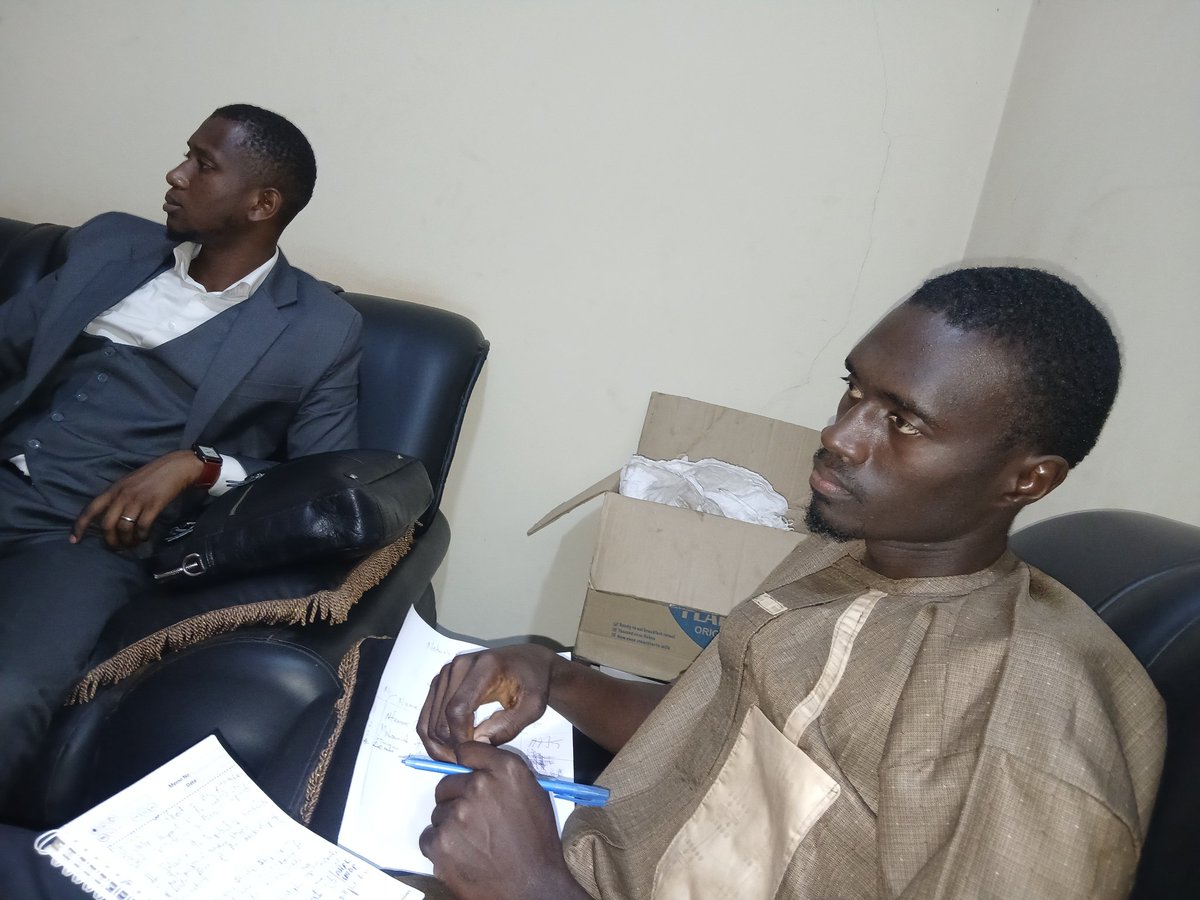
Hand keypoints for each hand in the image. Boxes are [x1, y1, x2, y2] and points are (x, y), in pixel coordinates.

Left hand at [70, 450, 203, 549]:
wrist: (176, 467)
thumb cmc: (153, 475)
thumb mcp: (129, 483)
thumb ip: (119, 497)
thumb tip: (112, 517)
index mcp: (114, 489)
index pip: (91, 509)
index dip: (80, 526)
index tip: (73, 540)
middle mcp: (122, 495)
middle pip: (107, 524)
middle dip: (109, 541)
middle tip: (116, 548)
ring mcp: (138, 500)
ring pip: (124, 528)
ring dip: (127, 541)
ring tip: (132, 544)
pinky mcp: (153, 505)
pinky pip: (142, 526)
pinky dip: (142, 536)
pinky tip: (144, 537)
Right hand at [418, 644, 561, 760]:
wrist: (528, 663)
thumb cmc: (534, 684)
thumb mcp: (532, 707)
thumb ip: (508, 726)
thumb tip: (477, 745)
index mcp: (484, 667)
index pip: (457, 709)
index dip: (460, 739)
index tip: (472, 758)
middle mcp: (459, 665)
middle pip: (440, 717)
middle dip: (449, 747)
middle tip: (465, 766)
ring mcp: (446, 672)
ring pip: (429, 719)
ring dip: (439, 745)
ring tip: (459, 760)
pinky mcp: (440, 681)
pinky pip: (427, 715)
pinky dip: (434, 736)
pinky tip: (451, 748)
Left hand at [419, 742, 587, 899]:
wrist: (533, 887)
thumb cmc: (537, 843)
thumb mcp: (533, 795)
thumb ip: (504, 774)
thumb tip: (478, 765)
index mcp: (506, 771)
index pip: (468, 750)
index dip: (467, 765)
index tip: (467, 775)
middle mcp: (478, 787)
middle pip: (446, 784)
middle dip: (456, 799)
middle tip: (475, 821)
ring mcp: (456, 815)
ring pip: (438, 813)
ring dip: (450, 824)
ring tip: (474, 843)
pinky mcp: (440, 843)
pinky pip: (429, 836)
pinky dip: (440, 846)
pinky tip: (463, 855)